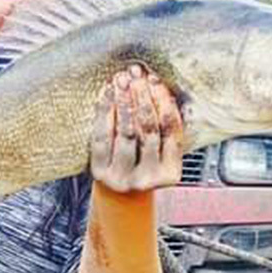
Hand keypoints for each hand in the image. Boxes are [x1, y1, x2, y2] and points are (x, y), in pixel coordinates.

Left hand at [90, 64, 183, 192]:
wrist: (118, 196)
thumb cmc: (143, 165)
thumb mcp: (162, 155)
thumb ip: (166, 130)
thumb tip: (160, 87)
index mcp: (170, 172)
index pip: (171, 131)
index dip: (164, 102)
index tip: (156, 81)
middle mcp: (147, 177)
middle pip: (148, 130)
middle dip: (143, 98)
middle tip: (137, 76)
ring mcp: (122, 176)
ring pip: (126, 132)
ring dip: (124, 102)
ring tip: (123, 81)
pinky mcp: (100, 171)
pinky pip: (102, 136)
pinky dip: (105, 113)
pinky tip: (108, 95)